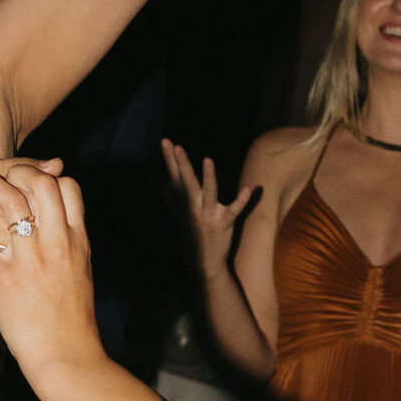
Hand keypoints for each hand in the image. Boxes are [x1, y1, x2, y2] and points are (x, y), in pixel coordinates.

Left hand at [0, 165, 104, 381]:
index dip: (46, 175)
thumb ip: (71, 247)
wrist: (68, 358)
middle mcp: (56, 244)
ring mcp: (31, 261)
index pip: (68, 187)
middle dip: (13, 169)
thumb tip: (66, 231)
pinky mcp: (6, 281)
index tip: (25, 177)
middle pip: (39, 184)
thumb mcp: (80, 276)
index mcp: (76, 241)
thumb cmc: (73, 323)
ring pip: (9, 203)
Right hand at [162, 138, 256, 272]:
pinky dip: (241, 200)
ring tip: (207, 160)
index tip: (165, 140)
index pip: (175, 175)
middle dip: (181, 163)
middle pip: (186, 181)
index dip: (169, 158)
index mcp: (184, 201)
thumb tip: (152, 174)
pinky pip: (234, 210)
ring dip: (208, 177)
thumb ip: (165, 189)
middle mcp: (193, 206)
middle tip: (175, 146)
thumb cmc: (191, 230)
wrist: (203, 260)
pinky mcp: (223, 222)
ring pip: (208, 192)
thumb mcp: (176, 209)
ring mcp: (208, 214)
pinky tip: (248, 189)